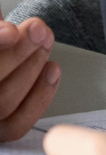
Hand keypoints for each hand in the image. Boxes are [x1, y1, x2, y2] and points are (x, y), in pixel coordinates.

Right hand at [0, 17, 59, 140]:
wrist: (1, 52)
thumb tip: (7, 34)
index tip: (11, 32)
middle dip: (18, 54)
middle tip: (39, 29)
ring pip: (4, 104)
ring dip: (32, 68)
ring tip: (46, 40)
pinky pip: (17, 125)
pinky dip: (40, 97)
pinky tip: (52, 69)